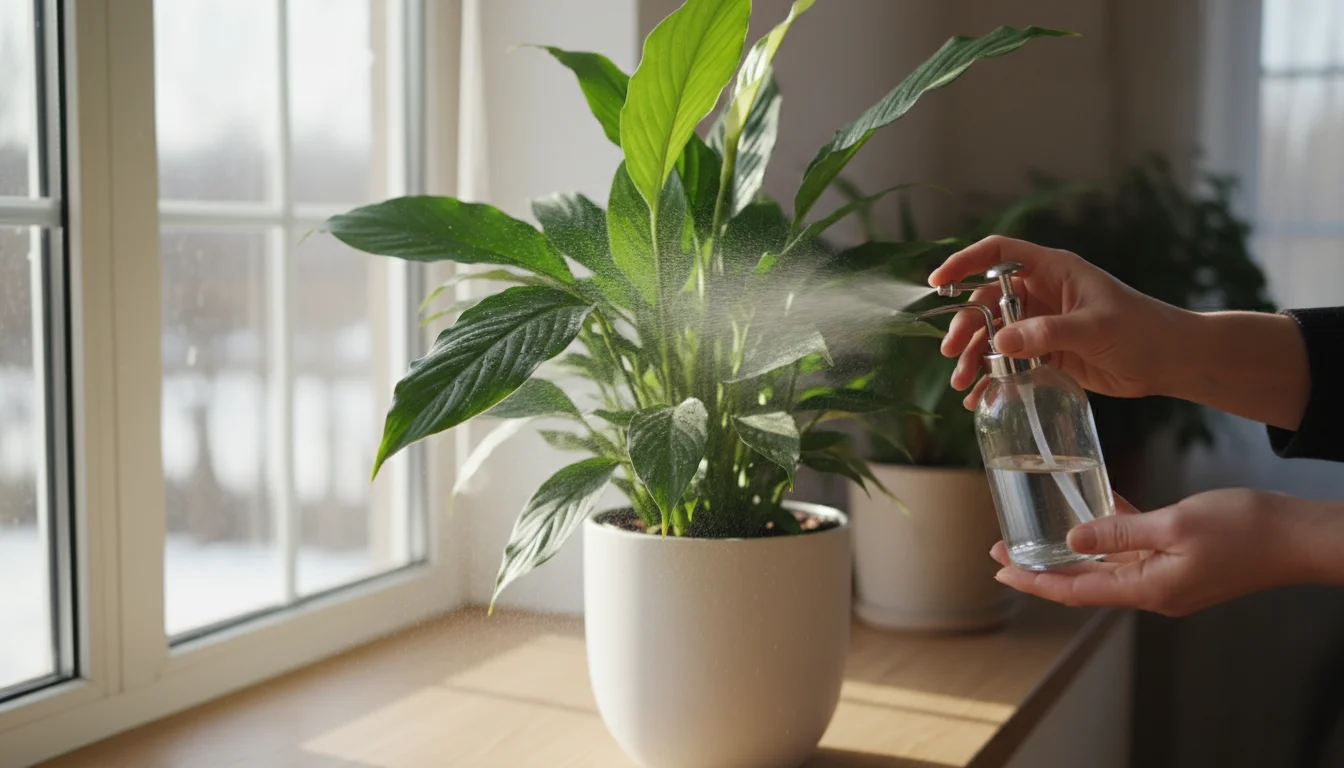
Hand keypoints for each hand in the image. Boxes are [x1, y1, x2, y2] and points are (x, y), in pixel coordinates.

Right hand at [928, 236, 1188, 408]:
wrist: (1170, 361)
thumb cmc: (1143, 331)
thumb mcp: (1095, 328)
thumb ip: (1047, 333)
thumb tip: (1000, 341)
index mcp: (1053, 271)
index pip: (998, 254)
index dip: (965, 262)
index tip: (938, 282)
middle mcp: (1042, 293)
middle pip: (986, 300)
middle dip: (966, 326)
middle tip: (954, 354)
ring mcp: (1042, 323)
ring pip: (993, 334)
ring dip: (975, 357)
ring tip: (964, 383)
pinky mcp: (1046, 351)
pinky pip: (1009, 361)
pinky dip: (992, 377)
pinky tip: (980, 396)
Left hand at [990, 489, 1319, 616]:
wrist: (1299, 537)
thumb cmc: (1246, 529)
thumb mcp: (1175, 523)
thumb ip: (1121, 531)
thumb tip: (1073, 539)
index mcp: (1149, 589)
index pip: (1076, 591)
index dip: (1035, 582)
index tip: (999, 571)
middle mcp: (1154, 591)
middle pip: (1085, 582)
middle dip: (1041, 569)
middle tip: (1002, 553)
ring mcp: (1168, 579)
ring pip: (1106, 567)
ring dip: (1072, 552)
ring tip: (1036, 535)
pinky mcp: (1181, 564)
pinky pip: (1134, 552)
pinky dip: (1111, 534)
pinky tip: (1094, 510)